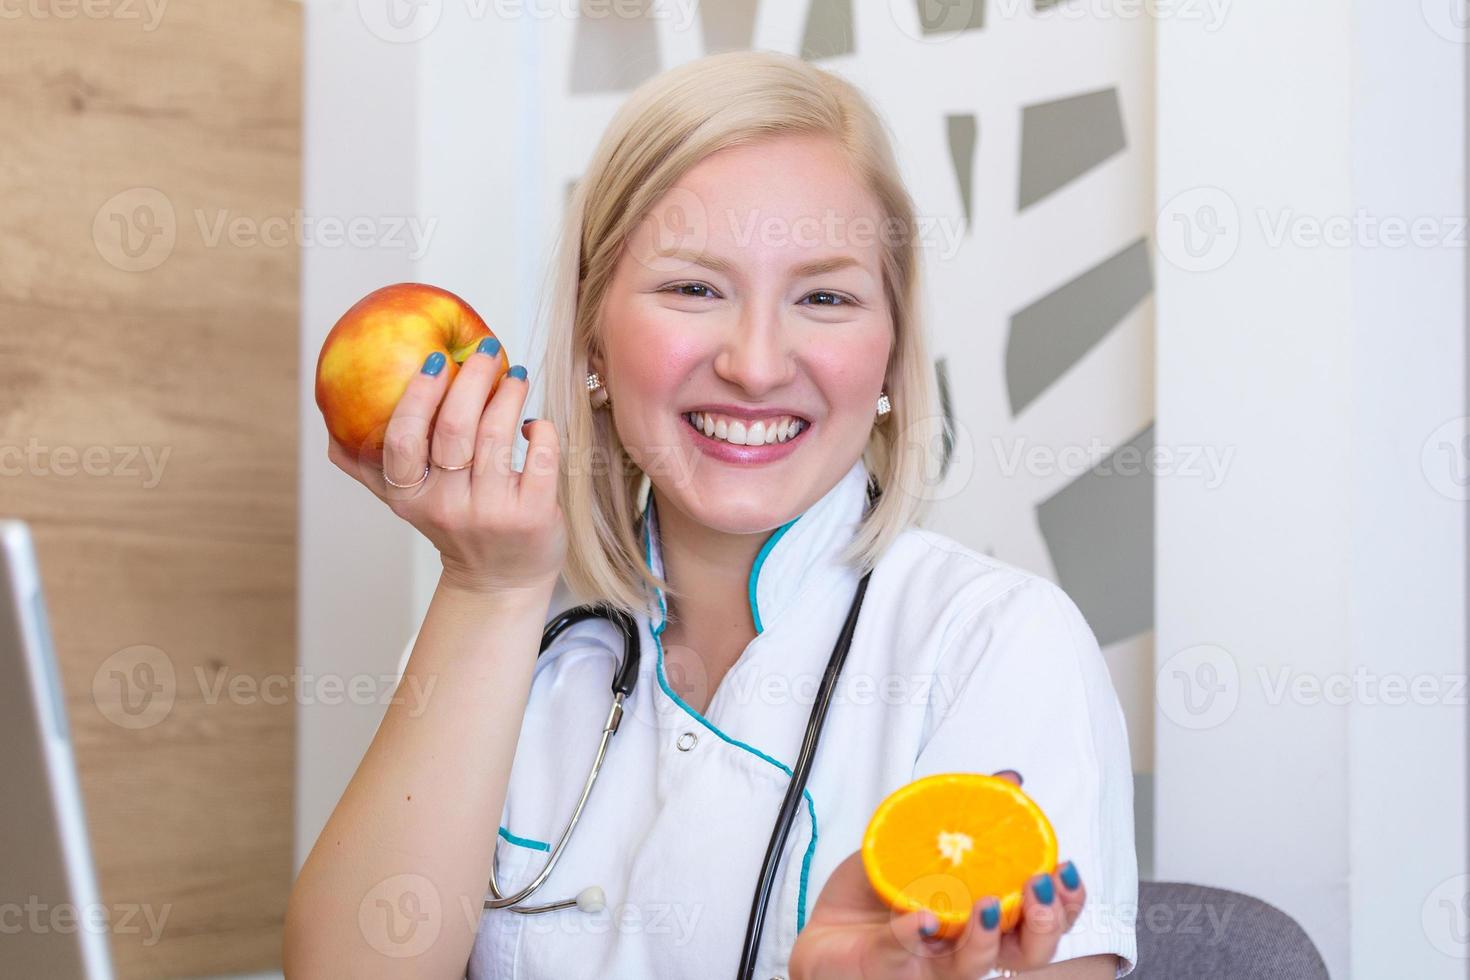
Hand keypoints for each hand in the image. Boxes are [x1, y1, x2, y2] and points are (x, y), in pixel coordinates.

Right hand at [327, 349, 566, 596]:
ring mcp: (492, 512)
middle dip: (473, 377)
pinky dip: (540, 429)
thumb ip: (371, 469)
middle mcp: (448, 506)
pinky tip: (534, 423)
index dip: (419, 395)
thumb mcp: (409, 504)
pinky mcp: (533, 514)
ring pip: (498, 435)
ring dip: (509, 394)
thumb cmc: (455, 527)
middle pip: (454, 427)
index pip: (403, 440)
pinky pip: (540, 456)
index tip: (436, 359)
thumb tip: (332, 429)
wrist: (500, 581)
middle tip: (488, 351)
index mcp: (411, 498)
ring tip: (516, 375)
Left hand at [788, 771, 1087, 979]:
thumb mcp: (922, 841)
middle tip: (1039, 886)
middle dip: (1045, 922)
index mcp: (984, 918)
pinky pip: (906, 951)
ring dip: (988, 934)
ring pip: (977, 964)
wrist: (825, 932)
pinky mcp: (893, 967)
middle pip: (1029, 953)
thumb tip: (1010, 778)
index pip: (1044, 921)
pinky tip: (920, 918)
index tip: (1067, 868)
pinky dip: (914, 932)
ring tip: (987, 903)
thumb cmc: (878, 894)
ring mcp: (933, 963)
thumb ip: (966, 813)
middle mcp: (968, 947)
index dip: (1069, 903)